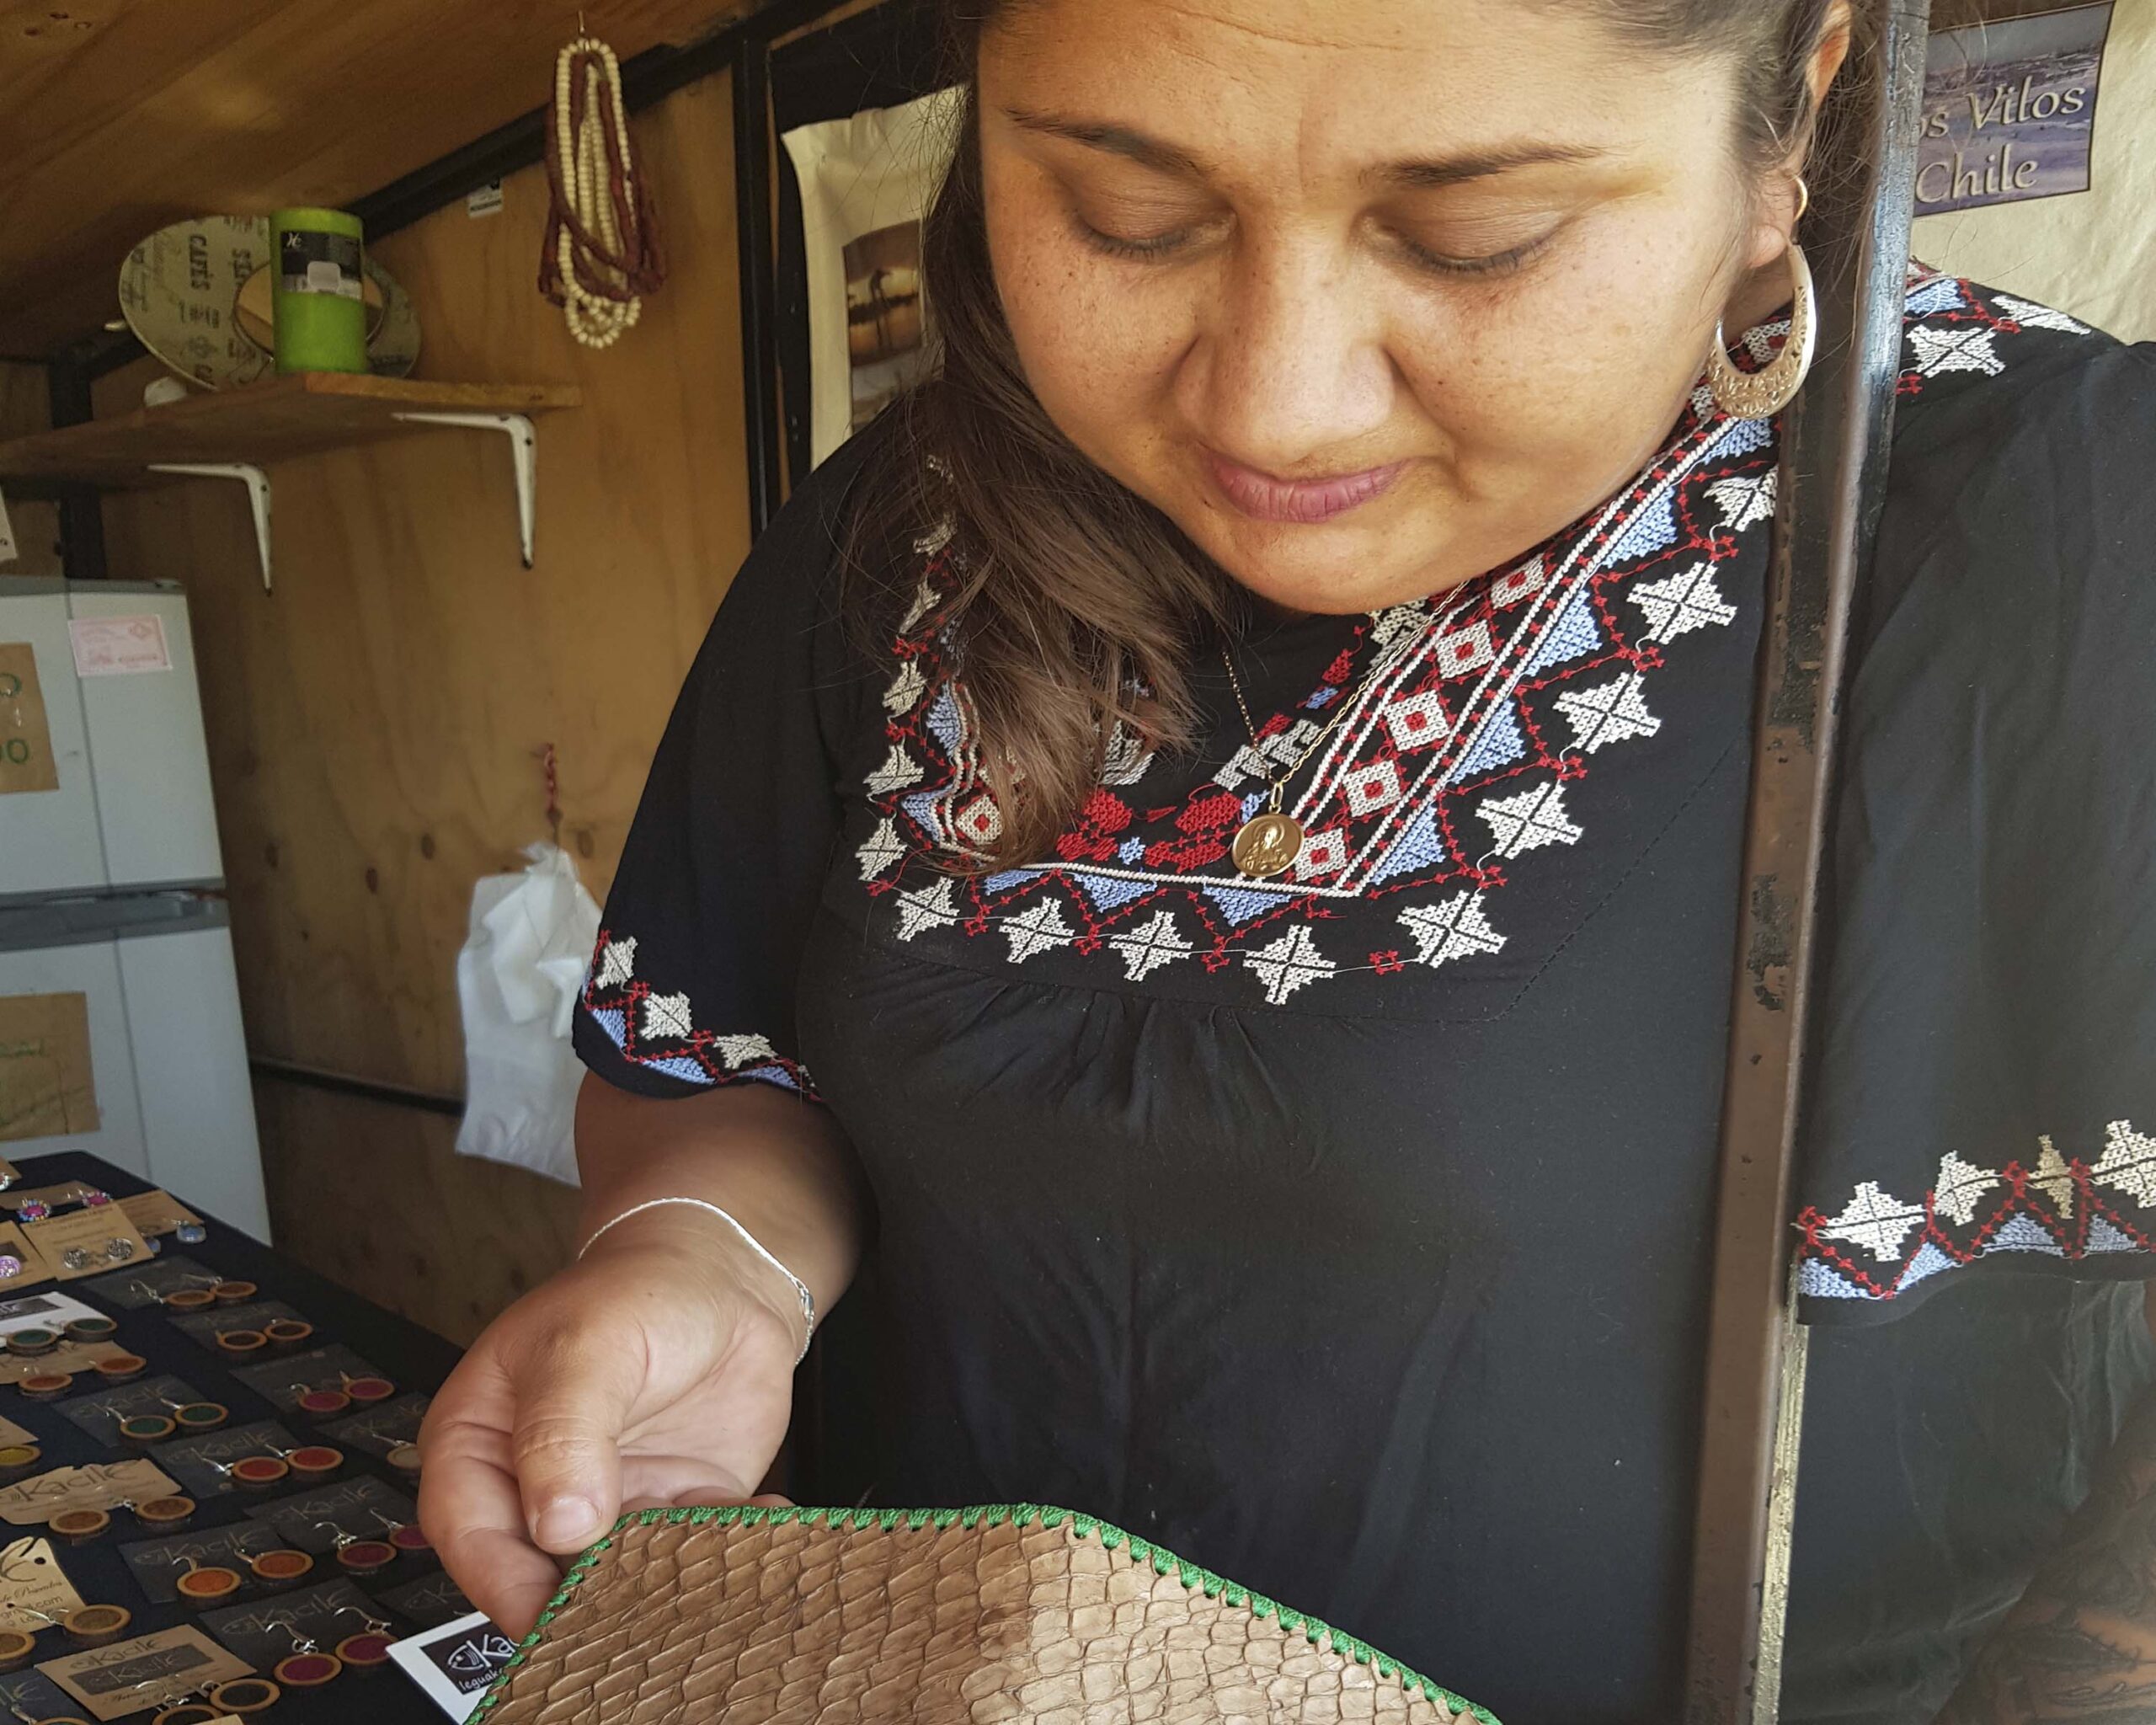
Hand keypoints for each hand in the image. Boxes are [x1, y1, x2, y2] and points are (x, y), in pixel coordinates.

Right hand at [417, 1211, 801, 1636]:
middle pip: (539, 1571)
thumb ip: (562, 1431)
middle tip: (630, 1620)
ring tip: (703, 1575)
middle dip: (583, 1603)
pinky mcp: (672, 1507)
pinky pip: (690, 1551)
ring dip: (659, 1587)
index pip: (468, 1530)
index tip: (541, 1618)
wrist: (725, 1277)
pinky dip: (723, 1553)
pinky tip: (758, 1529)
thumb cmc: (635, 1292)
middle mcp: (536, 1484)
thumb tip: (559, 1524)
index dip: (499, 1581)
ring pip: (616, 1575)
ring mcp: (607, 1503)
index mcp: (480, 1441)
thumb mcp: (585, 1345)